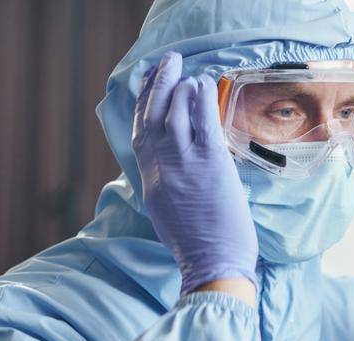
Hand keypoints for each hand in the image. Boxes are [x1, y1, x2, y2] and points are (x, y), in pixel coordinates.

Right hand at [132, 51, 257, 299]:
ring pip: (175, 110)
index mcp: (150, 179)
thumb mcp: (167, 211)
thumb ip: (165, 182)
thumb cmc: (198, 246)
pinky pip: (202, 119)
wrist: (213, 266)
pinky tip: (205, 84)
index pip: (140, 130)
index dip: (143, 101)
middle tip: (169, 61)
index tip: (148, 80)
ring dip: (183, 86)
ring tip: (193, 75)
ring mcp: (184, 162)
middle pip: (152, 113)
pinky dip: (202, 97)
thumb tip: (172, 164)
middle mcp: (161, 166)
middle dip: (159, 82)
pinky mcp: (210, 162)